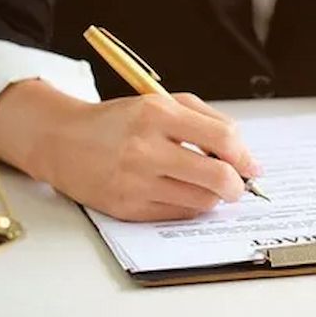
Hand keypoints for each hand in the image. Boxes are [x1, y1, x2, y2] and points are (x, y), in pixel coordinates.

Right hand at [0, 80, 260, 221]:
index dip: (245, 155)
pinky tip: (182, 193)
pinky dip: (190, 206)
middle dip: (237, 185)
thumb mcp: (159, 102)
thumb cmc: (118, 121)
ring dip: (214, 197)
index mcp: (157, 114)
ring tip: (206, 186)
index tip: (252, 165)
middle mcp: (145, 148)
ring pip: (201, 200)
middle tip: (238, 185)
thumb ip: (205, 120)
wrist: (63, 141)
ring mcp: (135, 181)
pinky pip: (178, 214)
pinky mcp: (127, 208)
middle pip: (217, 176)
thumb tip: (244, 153)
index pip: (221, 138)